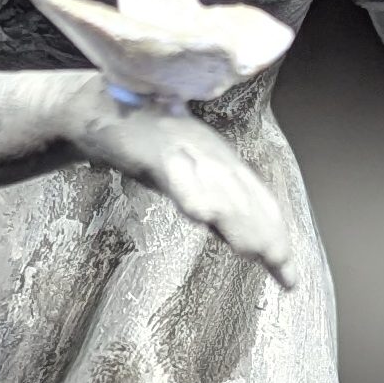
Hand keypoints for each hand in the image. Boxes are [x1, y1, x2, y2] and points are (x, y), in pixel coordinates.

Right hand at [67, 78, 296, 286]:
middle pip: (245, 199)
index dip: (275, 234)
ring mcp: (185, 149)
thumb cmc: (140, 143)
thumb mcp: (180, 174)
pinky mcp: (157, 148)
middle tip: (282, 269)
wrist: (95, 108)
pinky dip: (190, 192)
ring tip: (256, 252)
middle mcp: (210, 152)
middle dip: (266, 235)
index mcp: (219, 158)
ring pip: (218, 189)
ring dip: (239, 221)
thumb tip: (226, 232)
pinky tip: (202, 214)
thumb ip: (203, 199)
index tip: (287, 274)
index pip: (257, 200)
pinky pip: (177, 173)